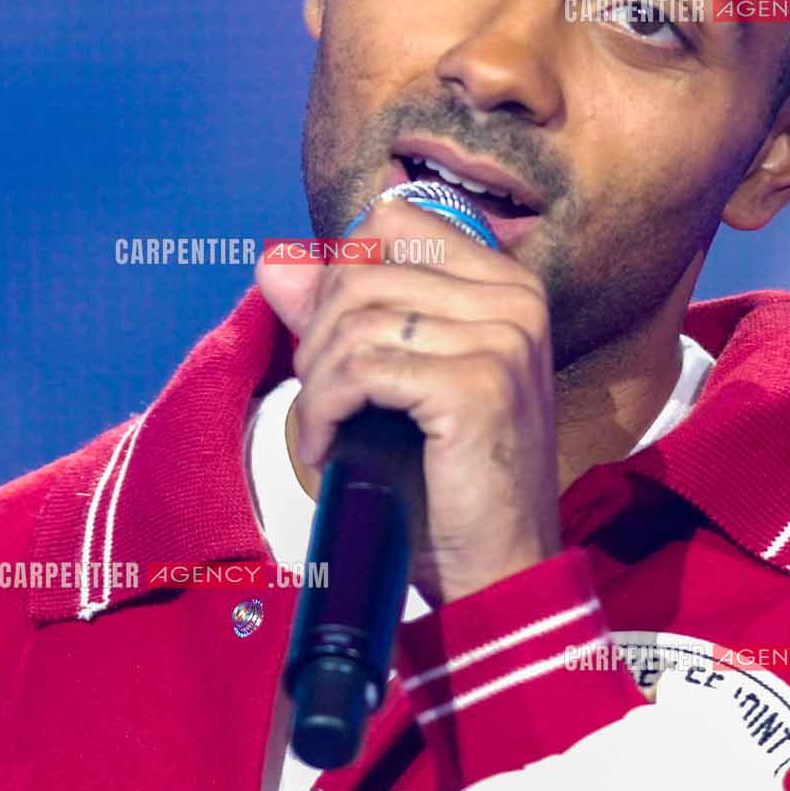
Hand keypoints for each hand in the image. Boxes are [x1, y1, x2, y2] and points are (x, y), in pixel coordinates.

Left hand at [255, 197, 560, 605]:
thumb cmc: (448, 480)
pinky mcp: (476, 387)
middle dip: (318, 335)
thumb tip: (273, 260)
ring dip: (317, 382)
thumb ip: (337, 314)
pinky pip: (360, 371)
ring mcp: (503, 340)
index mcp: (508, 284)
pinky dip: (322, 411)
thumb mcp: (391, 382)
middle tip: (319, 399)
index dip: (341, 276)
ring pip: (357, 323)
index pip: (395, 221)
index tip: (331, 343)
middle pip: (365, 270)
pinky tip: (325, 449)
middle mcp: (516, 300)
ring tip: (323, 429)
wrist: (499, 568)